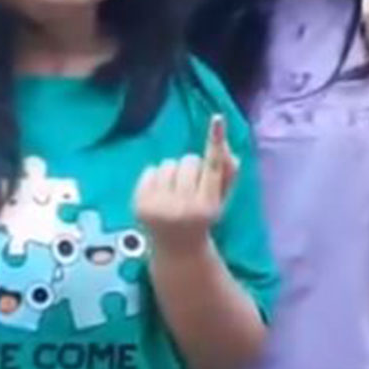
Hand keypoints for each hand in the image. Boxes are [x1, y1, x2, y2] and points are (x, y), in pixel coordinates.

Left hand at [134, 114, 238, 256]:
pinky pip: (150, 170)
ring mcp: (159, 206)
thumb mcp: (221, 201)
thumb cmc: (202, 219)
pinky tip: (160, 195)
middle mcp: (183, 207)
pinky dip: (156, 179)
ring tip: (174, 192)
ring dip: (173, 173)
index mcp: (207, 206)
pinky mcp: (140, 204)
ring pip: (168, 164)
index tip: (216, 119)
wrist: (177, 250)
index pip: (213, 167)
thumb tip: (225, 147)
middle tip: (191, 187)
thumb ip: (227, 174)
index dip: (216, 141)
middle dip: (192, 168)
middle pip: (190, 161)